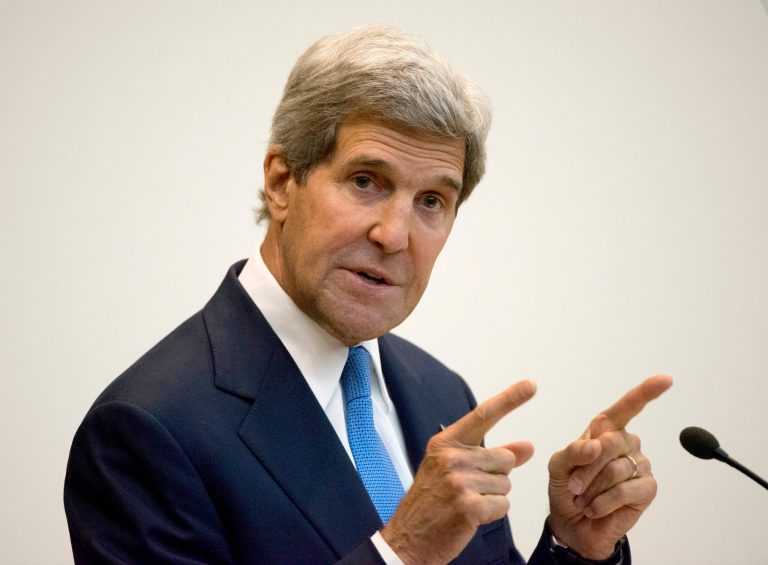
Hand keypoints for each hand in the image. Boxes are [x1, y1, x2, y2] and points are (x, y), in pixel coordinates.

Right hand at [381, 380, 535, 564]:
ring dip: (493, 498)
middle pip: (504, 458)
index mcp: (445, 443)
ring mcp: (459, 481)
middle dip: (496, 476)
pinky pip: (503, 505)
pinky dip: (492, 514)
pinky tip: (469, 517)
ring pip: (506, 484)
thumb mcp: (455, 471)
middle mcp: (451, 457)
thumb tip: (527, 446)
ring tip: (465, 504)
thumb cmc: (431, 503)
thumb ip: (494, 456)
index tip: (530, 385)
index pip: (483, 415)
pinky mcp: (468, 506)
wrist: (408, 539)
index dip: (509, 399)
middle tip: (468, 490)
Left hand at [547, 375, 672, 558]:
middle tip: (573, 485)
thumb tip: (597, 445)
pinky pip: (625, 490)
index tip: (665, 380)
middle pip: (610, 442)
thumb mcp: (558, 467)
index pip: (627, 407)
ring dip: (592, 488)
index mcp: (604, 431)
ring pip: (616, 468)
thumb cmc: (566, 490)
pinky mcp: (647, 489)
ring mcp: (639, 465)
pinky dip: (603, 502)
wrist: (572, 525)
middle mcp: (626, 444)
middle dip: (586, 467)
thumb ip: (574, 451)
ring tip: (584, 498)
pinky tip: (596, 508)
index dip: (646, 392)